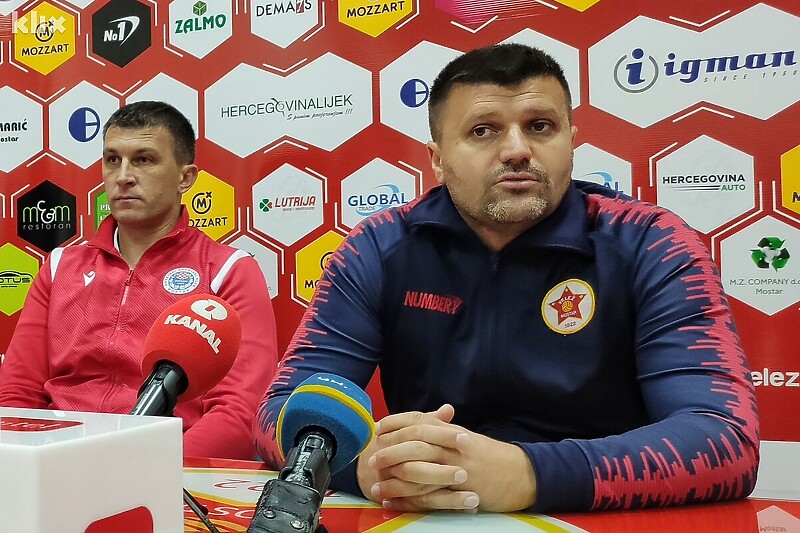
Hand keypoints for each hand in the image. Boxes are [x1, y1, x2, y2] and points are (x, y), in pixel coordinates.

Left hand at [356, 404, 536, 511]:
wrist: (521, 474)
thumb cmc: (491, 455)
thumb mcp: (466, 437)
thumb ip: (442, 427)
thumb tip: (419, 421)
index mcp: (453, 431)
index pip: (419, 421)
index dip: (396, 423)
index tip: (378, 427)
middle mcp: (453, 447)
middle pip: (415, 444)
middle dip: (390, 451)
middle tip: (372, 458)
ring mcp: (457, 470)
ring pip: (419, 471)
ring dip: (394, 479)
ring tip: (375, 485)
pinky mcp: (460, 492)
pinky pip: (428, 497)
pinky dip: (407, 501)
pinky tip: (392, 503)